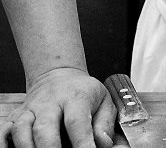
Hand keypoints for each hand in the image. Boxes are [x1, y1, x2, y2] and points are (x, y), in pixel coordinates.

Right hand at [0, 68, 115, 147]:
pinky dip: (4, 143)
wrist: (58, 76)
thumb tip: (103, 144)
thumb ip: (104, 124)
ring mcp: (30, 109)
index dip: (81, 143)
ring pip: (21, 130)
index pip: (77, 122)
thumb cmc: (82, 92)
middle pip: (44, 128)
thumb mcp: (104, 101)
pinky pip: (4, 131)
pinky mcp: (15, 116)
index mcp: (76, 98)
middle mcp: (50, 103)